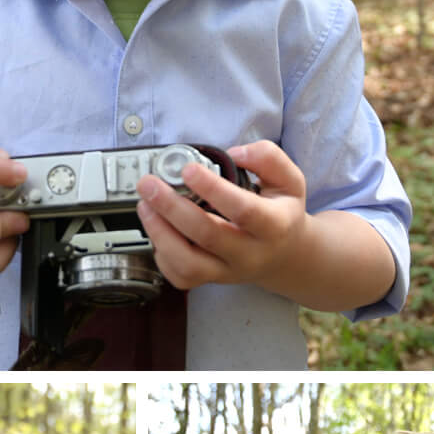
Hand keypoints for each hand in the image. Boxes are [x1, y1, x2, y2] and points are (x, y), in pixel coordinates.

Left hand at [135, 140, 308, 290]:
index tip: (188, 169)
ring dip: (160, 233)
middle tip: (149, 184)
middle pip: (208, 236)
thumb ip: (267, 158)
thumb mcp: (289, 180)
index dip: (213, 189)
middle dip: (172, 208)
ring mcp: (229, 271)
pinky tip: (157, 230)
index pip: (243, 210)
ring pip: (189, 264)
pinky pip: (181, 277)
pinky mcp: (211, 280)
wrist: (285, 255)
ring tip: (145, 206)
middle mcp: (251, 253)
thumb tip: (235, 153)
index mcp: (275, 225)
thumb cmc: (281, 212)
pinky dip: (162, 255)